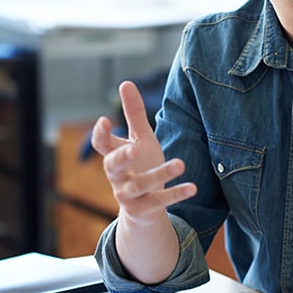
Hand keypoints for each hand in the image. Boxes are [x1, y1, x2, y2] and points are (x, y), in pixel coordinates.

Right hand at [91, 81, 195, 225]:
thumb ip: (134, 114)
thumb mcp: (140, 139)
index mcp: (114, 156)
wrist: (144, 208)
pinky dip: (175, 195)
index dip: (100, 134)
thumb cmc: (140, 166)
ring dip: (160, 174)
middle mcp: (117, 176)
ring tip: (180, 163)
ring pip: (140, 185)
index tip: (104, 121)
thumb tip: (125, 83)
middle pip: (113, 166)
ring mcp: (128, 195)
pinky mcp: (143, 210)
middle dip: (123, 157)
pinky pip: (158, 202)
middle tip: (135, 149)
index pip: (101, 144)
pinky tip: (192, 187)